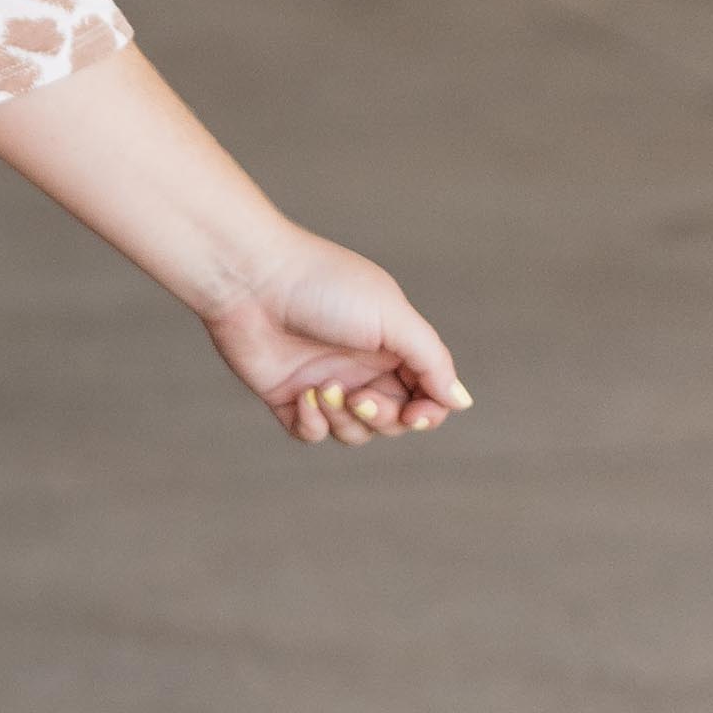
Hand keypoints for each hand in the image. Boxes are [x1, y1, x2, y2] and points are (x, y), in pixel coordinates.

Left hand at [200, 234, 470, 446]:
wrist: (251, 279)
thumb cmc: (324, 287)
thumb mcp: (392, 317)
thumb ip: (431, 360)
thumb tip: (460, 401)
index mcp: (393, 344)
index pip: (427, 394)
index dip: (428, 412)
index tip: (416, 414)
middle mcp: (363, 365)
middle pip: (393, 419)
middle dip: (382, 417)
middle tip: (360, 396)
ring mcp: (326, 382)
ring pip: (354, 432)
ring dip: (345, 419)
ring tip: (324, 388)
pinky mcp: (288, 396)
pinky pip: (313, 433)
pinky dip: (313, 423)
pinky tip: (303, 396)